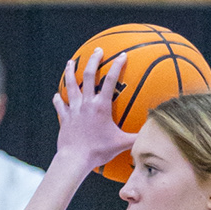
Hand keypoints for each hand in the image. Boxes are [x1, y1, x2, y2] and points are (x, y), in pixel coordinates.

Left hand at [52, 53, 132, 179]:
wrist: (75, 159)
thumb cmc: (99, 151)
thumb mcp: (121, 143)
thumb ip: (137, 137)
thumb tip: (153, 132)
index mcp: (101, 106)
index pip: (111, 80)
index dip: (117, 66)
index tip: (122, 55)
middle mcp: (86, 103)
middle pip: (88, 75)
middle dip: (93, 60)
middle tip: (97, 50)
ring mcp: (74, 109)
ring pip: (70, 84)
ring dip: (70, 71)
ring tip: (71, 62)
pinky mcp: (64, 117)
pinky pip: (60, 104)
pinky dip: (59, 98)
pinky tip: (57, 94)